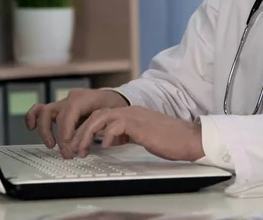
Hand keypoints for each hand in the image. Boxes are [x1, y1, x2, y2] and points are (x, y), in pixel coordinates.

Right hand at [25, 88, 128, 157]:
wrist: (116, 98)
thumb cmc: (115, 106)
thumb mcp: (112, 116)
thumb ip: (99, 128)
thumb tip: (86, 144)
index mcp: (84, 97)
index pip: (69, 113)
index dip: (66, 130)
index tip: (69, 146)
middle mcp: (71, 98)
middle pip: (56, 115)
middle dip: (60, 137)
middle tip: (67, 153)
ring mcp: (63, 102)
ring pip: (43, 111)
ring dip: (44, 130)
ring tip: (51, 145)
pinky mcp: (59, 108)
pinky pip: (40, 110)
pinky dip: (32, 118)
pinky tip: (31, 128)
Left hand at [70, 106, 204, 161]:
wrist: (190, 138)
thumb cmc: (171, 140)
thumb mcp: (142, 136)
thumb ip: (126, 134)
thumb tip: (109, 140)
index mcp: (131, 113)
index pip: (101, 115)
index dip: (86, 129)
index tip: (78, 144)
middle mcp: (131, 112)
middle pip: (96, 114)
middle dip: (80, 132)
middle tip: (73, 149)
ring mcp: (135, 117)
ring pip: (101, 118)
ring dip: (87, 134)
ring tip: (81, 150)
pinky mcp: (140, 125)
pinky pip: (116, 125)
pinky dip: (106, 135)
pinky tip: (103, 146)